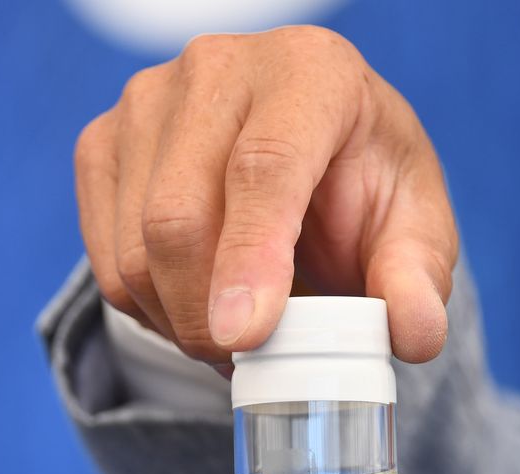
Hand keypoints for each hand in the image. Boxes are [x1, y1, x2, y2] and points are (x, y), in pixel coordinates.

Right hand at [74, 25, 457, 364]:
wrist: (302, 151)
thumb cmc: (358, 184)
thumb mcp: (411, 225)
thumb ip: (417, 275)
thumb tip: (413, 333)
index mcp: (309, 72)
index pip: (265, 165)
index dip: (251, 256)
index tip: (246, 334)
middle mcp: (217, 69)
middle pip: (179, 215)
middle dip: (207, 316)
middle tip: (247, 358)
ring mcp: (146, 101)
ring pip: (135, 248)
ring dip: (180, 320)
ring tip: (233, 330)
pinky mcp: (103, 142)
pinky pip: (106, 260)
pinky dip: (148, 308)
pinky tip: (194, 302)